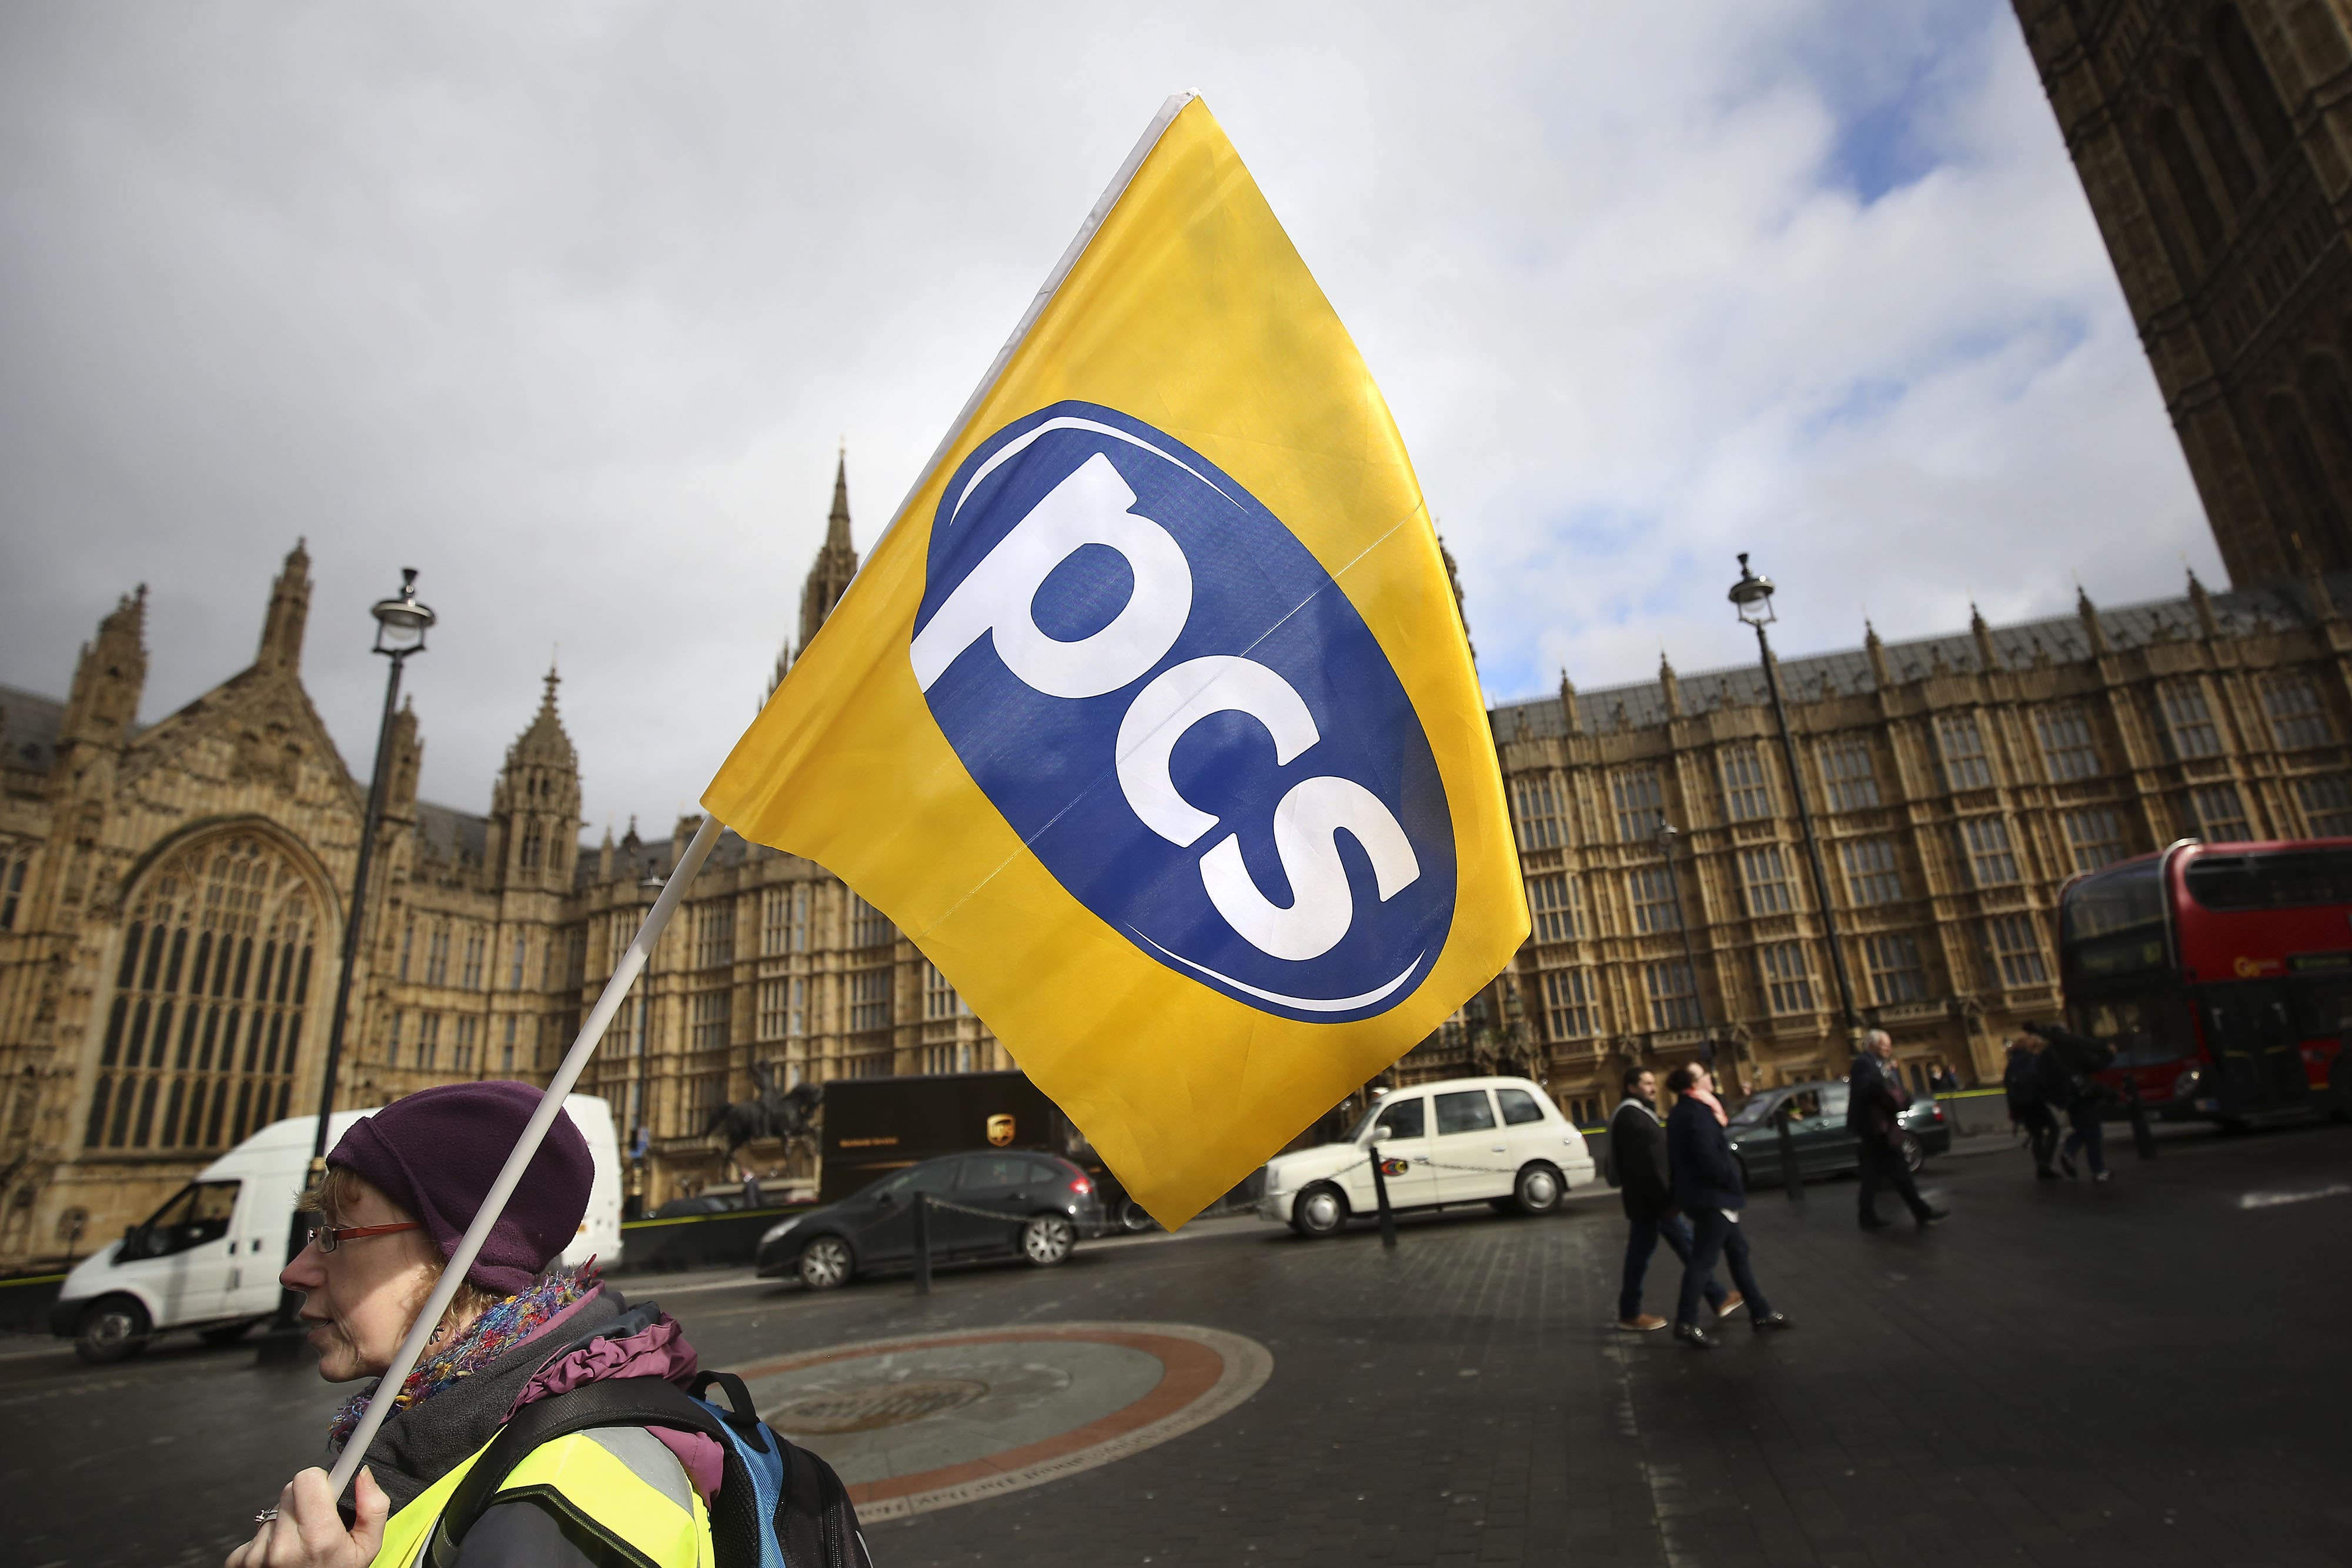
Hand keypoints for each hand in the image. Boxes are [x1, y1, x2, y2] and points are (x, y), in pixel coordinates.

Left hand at [225, 1467, 386, 1567]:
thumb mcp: (367, 1549)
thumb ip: (373, 1508)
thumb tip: (362, 1474)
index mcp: (318, 1538)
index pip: (307, 1479)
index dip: (320, 1479)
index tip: (327, 1476)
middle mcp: (283, 1546)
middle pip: (290, 1490)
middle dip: (305, 1498)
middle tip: (316, 1521)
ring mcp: (258, 1555)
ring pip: (274, 1510)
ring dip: (287, 1520)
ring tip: (298, 1545)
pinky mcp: (239, 1561)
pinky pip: (256, 1531)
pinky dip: (269, 1539)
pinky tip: (281, 1557)